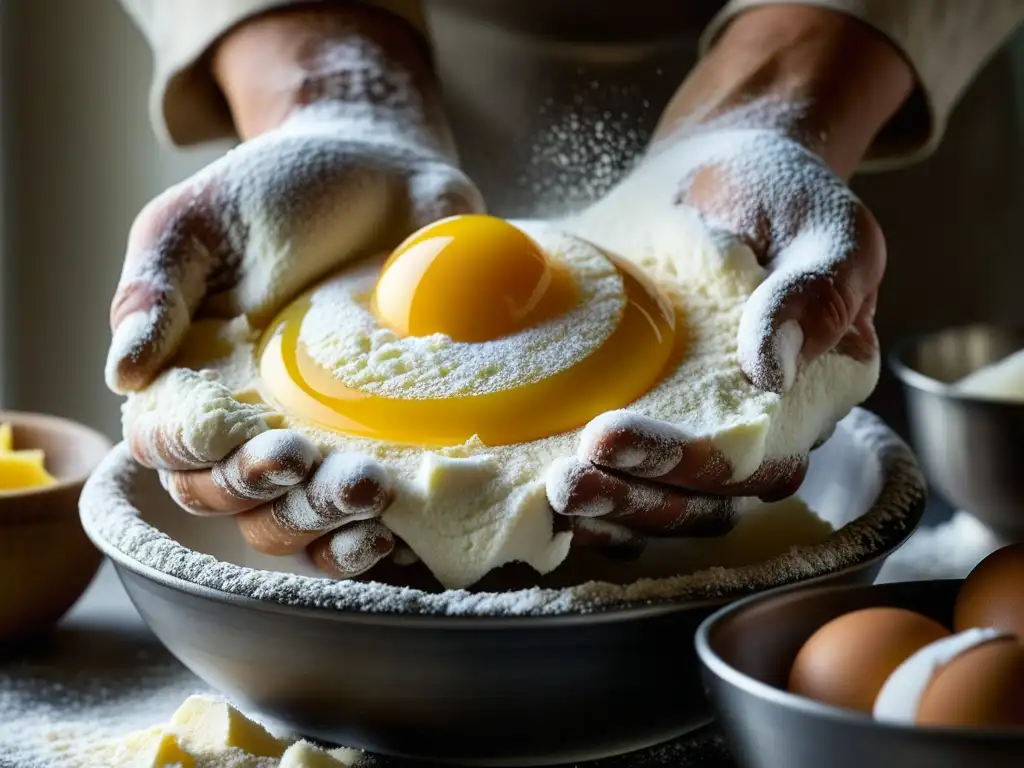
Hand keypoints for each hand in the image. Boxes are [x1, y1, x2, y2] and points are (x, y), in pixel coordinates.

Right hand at [108, 5, 481, 578]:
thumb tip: (122, 373)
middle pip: (238, 501)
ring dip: (324, 522)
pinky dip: (373, 538)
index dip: (206, 465)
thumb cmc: (276, 192)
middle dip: (272, 497)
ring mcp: (324, 436)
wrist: (381, 165)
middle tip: (313, 463)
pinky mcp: (386, 438)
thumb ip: (155, 292)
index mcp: (193, 380)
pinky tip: (393, 530)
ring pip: (299, 520)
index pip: (176, 452)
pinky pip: (370, 517)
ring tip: (368, 490)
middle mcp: (252, 422)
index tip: (260, 446)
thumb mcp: (197, 223)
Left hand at [549, 4, 911, 538]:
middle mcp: (753, 437)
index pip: (747, 460)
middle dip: (630, 498)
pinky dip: (586, 499)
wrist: (715, 179)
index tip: (610, 435)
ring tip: (553, 490)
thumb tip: (770, 372)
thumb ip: (817, 290)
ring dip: (606, 509)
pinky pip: (619, 481)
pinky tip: (536, 491)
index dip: (681, 463)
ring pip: (658, 508)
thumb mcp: (822, 225)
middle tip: (567, 479)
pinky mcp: (644, 423)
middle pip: (697, 502)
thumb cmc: (777, 198)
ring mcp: (692, 437)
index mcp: (804, 404)